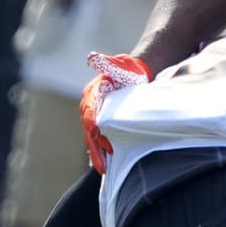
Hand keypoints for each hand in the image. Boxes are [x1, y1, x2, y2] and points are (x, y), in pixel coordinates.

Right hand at [80, 51, 151, 171]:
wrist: (136, 74)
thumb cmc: (129, 71)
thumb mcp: (121, 65)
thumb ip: (108, 63)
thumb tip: (93, 57)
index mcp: (93, 94)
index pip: (90, 112)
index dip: (92, 124)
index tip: (97, 135)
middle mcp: (91, 106)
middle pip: (89, 130)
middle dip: (94, 148)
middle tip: (101, 166)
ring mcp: (96, 115)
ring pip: (94, 138)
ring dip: (98, 153)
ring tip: (104, 169)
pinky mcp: (104, 122)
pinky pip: (101, 139)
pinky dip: (103, 150)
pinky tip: (108, 163)